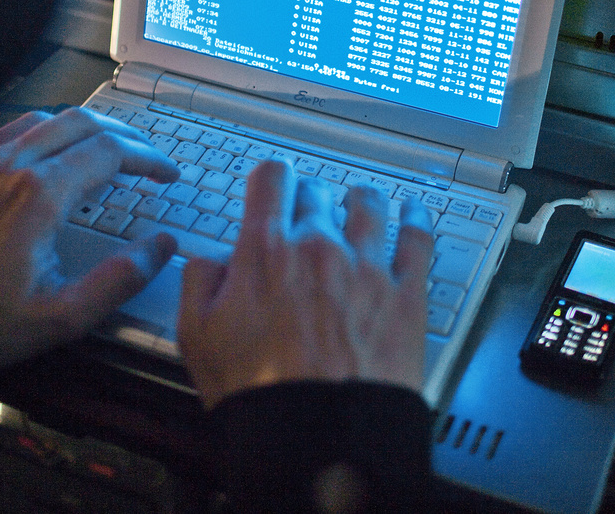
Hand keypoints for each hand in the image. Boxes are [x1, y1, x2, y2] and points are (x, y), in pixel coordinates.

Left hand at [0, 107, 180, 368]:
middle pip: (82, 124)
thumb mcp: (58, 319)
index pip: (109, 152)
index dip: (148, 158)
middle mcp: (10, 167)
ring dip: (86, 129)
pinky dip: (47, 133)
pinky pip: (12, 132)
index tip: (167, 174)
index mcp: (38, 197)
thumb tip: (160, 247)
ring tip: (109, 152)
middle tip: (149, 159)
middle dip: (125, 136)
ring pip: (46, 120)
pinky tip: (53, 156)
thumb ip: (118, 281)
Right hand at [177, 159, 433, 408]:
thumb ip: (198, 283)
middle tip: (309, 211)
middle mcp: (319, 247)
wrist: (318, 436)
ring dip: (360, 200)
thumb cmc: (259, 394)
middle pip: (318, 193)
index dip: (271, 178)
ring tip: (359, 202)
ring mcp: (367, 267)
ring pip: (369, 206)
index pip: (271, 179)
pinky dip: (416, 220)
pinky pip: (418, 239)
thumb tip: (207, 260)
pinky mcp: (406, 294)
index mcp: (267, 251)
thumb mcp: (196, 337)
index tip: (272, 185)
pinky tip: (413, 215)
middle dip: (310, 199)